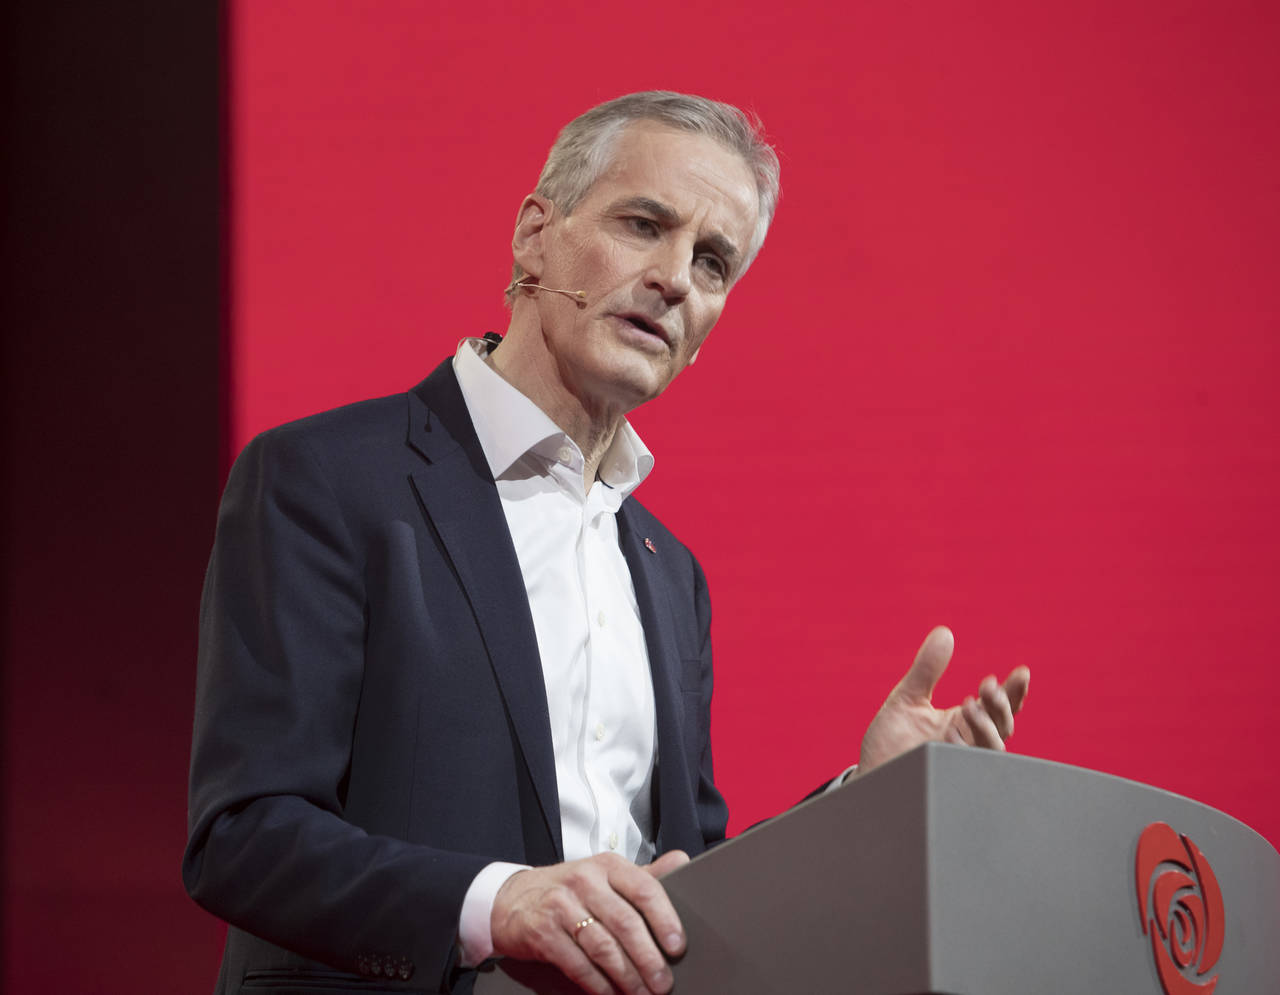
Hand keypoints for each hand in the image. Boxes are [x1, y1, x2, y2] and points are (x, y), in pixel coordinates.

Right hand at [490, 850, 690, 994]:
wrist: (513, 898)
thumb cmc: (570, 890)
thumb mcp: (605, 876)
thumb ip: (644, 875)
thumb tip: (681, 859)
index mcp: (607, 866)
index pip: (643, 889)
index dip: (664, 919)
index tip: (678, 947)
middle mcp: (584, 880)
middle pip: (624, 923)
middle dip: (648, 958)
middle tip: (663, 983)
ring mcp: (561, 905)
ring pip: (602, 946)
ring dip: (626, 976)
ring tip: (642, 994)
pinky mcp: (543, 931)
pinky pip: (577, 963)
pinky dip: (597, 984)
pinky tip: (611, 994)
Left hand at [858, 626, 1029, 774]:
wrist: (869, 777)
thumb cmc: (891, 741)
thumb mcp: (907, 699)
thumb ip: (927, 670)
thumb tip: (945, 632)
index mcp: (963, 722)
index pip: (998, 706)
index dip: (1014, 691)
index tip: (1021, 672)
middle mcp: (969, 743)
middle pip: (1002, 725)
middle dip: (1001, 705)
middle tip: (987, 686)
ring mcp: (961, 763)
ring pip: (993, 749)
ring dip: (986, 727)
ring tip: (968, 706)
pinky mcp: (949, 779)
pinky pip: (970, 770)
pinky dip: (965, 752)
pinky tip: (950, 737)